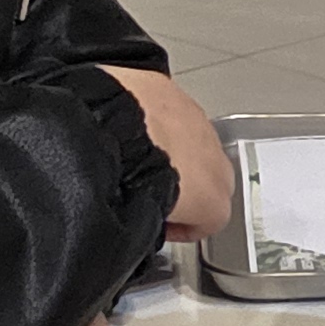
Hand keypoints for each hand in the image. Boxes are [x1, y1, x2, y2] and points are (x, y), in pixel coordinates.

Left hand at [101, 64, 232, 238]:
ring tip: (136, 160)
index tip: (164, 224)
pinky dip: (152, 120)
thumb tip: (137, 233)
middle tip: (153, 192)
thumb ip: (154, 229)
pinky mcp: (172, 92)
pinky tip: (127, 130)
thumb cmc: (128, 180)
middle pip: (209, 176)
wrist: (109, 134)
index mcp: (214, 200)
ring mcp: (196, 121)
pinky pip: (168, 111)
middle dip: (185, 184)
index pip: (211, 218)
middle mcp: (215, 158)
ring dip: (169, 150)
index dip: (184, 224)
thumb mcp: (142, 228)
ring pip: (192, 139)